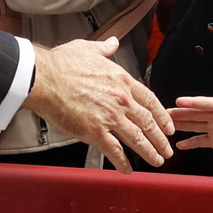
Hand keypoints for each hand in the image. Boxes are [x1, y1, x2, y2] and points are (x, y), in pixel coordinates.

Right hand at [26, 38, 174, 172]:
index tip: (168, 125)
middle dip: (160, 138)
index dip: (162, 115)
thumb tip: (112, 43)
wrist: (44, 78)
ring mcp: (110, 117)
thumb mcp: (87, 49)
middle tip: (167, 149)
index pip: (150, 100)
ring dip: (149, 152)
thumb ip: (104, 48)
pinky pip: (115, 151)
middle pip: (148, 122)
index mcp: (121, 80)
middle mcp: (120, 99)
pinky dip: (123, 162)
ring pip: (137, 139)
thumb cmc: (62, 64)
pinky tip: (127, 169)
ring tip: (156, 160)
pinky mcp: (95, 132)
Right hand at [170, 77, 212, 153]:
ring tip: (166, 124)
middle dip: (180, 113)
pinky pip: (200, 141)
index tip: (179, 101)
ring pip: (194, 125)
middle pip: (194, 113)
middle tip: (164, 111)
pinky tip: (179, 145)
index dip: (192, 102)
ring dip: (180, 125)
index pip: (205, 103)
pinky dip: (190, 143)